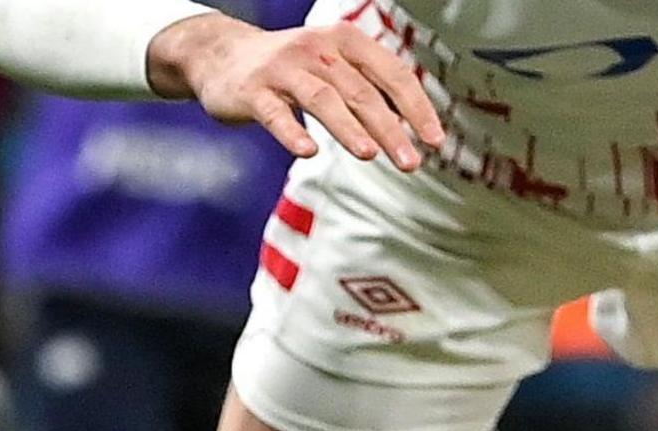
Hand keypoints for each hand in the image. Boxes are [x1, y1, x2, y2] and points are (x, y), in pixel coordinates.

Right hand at [145, 12, 442, 169]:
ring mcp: (284, 69)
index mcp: (346, 41)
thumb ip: (369, 91)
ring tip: (370, 155)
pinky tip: (309, 153)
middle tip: (411, 163)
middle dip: (390, 128)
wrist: (222, 56)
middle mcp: (317, 49)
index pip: (392, 73)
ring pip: (323, 99)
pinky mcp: (253, 92)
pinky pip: (275, 114)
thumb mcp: (334, 68)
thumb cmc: (293, 68)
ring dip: (349, 128)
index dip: (417, 107)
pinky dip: (293, 132)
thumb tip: (410, 129)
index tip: (435, 141)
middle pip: (361, 91)